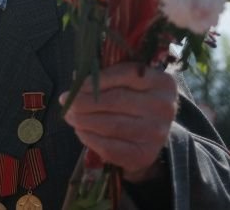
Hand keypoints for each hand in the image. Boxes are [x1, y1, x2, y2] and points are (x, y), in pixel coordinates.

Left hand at [61, 63, 176, 181]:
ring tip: (69, 115)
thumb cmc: (134, 98)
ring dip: (83, 120)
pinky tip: (80, 131)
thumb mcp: (128, 81)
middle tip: (65, 101)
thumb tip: (77, 78)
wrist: (151, 132)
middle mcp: (164, 107)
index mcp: (162, 82)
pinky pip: (110, 147)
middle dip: (84, 101)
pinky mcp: (145, 155)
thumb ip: (107, 75)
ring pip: (111, 125)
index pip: (126, 74)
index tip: (76, 84)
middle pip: (116, 100)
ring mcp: (157, 133)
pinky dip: (90, 138)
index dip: (97, 79)